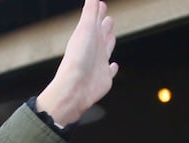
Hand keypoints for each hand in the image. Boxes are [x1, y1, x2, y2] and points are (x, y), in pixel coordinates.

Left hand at [35, 0, 118, 126]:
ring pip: (106, 50)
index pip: (94, 20)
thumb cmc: (78, 59)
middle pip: (101, 34)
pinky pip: (110, 72)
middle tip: (108, 18)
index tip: (100, 4)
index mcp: (88, 36)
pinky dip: (112, 68)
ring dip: (109, 42)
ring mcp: (99, 64)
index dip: (98, 11)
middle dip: (104, 25)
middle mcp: (93, 49)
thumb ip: (90, 11)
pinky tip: (114, 66)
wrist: (74, 88)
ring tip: (111, 35)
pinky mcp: (104, 79)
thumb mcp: (86, 28)